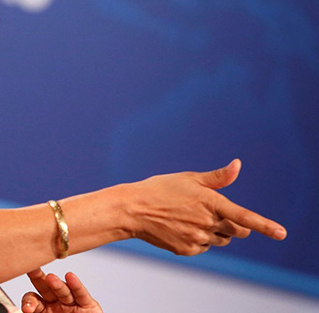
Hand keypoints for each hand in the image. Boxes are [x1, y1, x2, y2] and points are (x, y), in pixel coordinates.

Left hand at [21, 269, 102, 312]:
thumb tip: (24, 311)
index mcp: (43, 309)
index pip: (33, 299)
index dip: (28, 302)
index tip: (26, 309)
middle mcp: (56, 304)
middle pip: (45, 288)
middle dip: (37, 277)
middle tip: (30, 269)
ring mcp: (71, 303)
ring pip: (62, 291)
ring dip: (56, 284)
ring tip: (50, 278)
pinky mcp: (87, 305)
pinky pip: (81, 294)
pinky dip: (76, 286)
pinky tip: (70, 277)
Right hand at [126, 159, 286, 255]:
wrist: (132, 210)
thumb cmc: (160, 189)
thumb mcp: (189, 178)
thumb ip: (217, 177)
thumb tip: (238, 164)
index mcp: (210, 202)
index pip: (244, 216)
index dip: (265, 225)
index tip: (282, 233)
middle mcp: (207, 223)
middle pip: (236, 231)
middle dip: (233, 225)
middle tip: (213, 214)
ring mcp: (197, 238)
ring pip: (220, 240)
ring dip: (215, 232)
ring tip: (191, 218)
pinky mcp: (187, 250)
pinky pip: (203, 248)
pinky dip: (198, 240)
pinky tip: (181, 228)